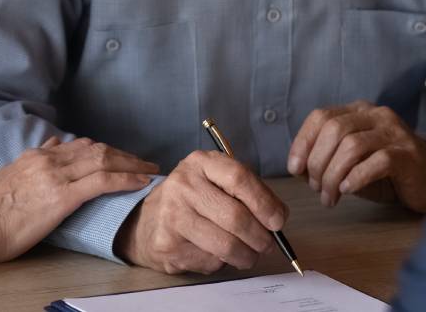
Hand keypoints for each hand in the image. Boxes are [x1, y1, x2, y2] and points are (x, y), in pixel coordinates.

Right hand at [0, 137, 158, 263]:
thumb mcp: (8, 176)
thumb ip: (31, 162)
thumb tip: (51, 146)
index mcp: (36, 156)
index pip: (80, 146)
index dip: (105, 151)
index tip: (120, 158)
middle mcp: (49, 160)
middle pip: (97, 149)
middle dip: (124, 155)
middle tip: (143, 163)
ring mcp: (56, 176)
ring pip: (104, 160)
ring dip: (131, 164)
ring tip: (149, 171)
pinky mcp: (62, 196)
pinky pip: (102, 181)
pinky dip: (126, 179)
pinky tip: (140, 182)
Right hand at [115, 150, 286, 274]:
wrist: (147, 222)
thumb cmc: (193, 201)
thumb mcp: (217, 183)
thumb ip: (248, 194)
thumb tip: (278, 219)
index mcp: (201, 163)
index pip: (239, 178)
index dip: (264, 202)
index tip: (278, 221)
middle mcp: (183, 184)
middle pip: (235, 216)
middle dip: (260, 237)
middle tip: (267, 245)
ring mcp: (172, 214)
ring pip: (225, 244)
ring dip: (246, 256)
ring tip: (249, 256)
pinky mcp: (167, 243)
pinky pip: (209, 260)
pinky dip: (222, 262)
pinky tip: (216, 254)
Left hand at [286, 101, 425, 211]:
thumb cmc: (387, 174)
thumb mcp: (351, 163)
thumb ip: (326, 160)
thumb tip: (298, 168)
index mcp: (359, 112)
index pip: (321, 116)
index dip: (302, 142)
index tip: (294, 168)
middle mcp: (377, 115)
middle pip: (334, 130)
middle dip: (318, 162)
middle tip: (316, 189)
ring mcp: (394, 133)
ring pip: (352, 146)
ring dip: (333, 176)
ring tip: (330, 198)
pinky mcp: (407, 154)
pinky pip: (376, 162)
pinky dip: (356, 178)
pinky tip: (348, 190)